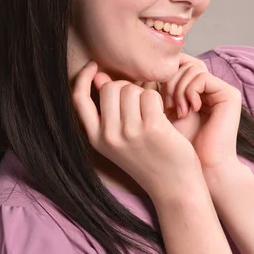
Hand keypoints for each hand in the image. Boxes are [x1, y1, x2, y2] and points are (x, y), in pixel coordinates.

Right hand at [71, 61, 203, 202]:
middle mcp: (109, 136)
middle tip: (139, 102)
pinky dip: (159, 99)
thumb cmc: (150, 160)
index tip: (94, 66)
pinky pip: (150, 95)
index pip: (78, 99)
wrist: (174, 188)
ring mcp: (130, 132)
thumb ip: (107, 111)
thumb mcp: (120, 140)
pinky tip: (164, 115)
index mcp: (96, 139)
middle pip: (110, 88)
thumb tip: (99, 77)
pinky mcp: (152, 128)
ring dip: (144, 94)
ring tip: (152, 113)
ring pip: (131, 89)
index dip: (83, 78)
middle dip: (126, 87)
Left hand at [158, 52, 242, 180]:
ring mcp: (221, 89)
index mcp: (194, 89)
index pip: (174, 66)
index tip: (154, 101)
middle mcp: (209, 87)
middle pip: (182, 64)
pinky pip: (201, 76)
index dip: (160, 78)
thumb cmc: (176, 147)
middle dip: (168, 83)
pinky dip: (189, 91)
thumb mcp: (157, 114)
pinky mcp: (230, 94)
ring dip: (178, 89)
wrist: (201, 168)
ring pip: (190, 68)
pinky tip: (189, 110)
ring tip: (178, 111)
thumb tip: (124, 72)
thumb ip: (148, 91)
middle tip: (166, 106)